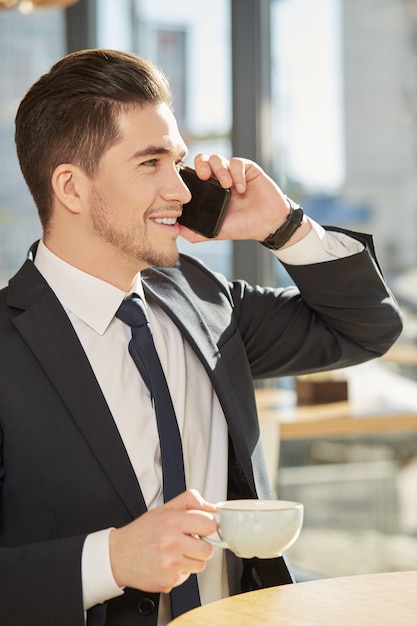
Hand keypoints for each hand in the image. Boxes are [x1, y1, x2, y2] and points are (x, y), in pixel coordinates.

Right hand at [109, 489, 216, 592]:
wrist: (117, 556)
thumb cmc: (141, 533)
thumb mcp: (164, 509)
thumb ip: (190, 501)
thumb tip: (211, 508)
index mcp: (173, 522)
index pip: (209, 524)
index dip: (207, 526)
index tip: (202, 528)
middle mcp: (172, 543)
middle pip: (208, 550)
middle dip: (201, 546)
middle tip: (188, 542)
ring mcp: (170, 564)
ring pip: (200, 565)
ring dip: (191, 560)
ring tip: (176, 553)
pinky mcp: (168, 581)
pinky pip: (186, 577)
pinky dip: (179, 572)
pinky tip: (167, 564)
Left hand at [179, 153, 309, 243]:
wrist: (267, 224)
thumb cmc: (243, 227)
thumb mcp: (216, 232)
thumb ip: (195, 233)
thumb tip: (175, 230)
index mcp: (209, 191)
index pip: (193, 174)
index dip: (189, 174)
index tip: (191, 184)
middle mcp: (219, 180)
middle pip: (203, 160)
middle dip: (201, 165)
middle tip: (204, 176)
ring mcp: (233, 173)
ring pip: (218, 158)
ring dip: (220, 170)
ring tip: (227, 186)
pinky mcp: (247, 169)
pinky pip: (237, 162)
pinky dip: (237, 173)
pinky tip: (241, 188)